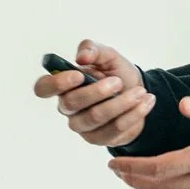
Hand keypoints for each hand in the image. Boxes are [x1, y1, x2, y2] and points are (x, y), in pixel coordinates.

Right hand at [33, 40, 153, 149]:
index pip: (43, 88)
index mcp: (64, 85)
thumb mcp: (108, 56)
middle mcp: (68, 107)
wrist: (140, 93)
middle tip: (119, 82)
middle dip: (98, 91)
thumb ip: (93, 49)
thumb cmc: (117, 74)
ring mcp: (82, 126)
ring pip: (95, 117)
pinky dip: (133, 114)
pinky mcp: (99, 139)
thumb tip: (81, 57)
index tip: (78, 75)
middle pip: (71, 103)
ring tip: (140, 92)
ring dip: (121, 103)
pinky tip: (146, 102)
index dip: (56, 83)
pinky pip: (114, 129)